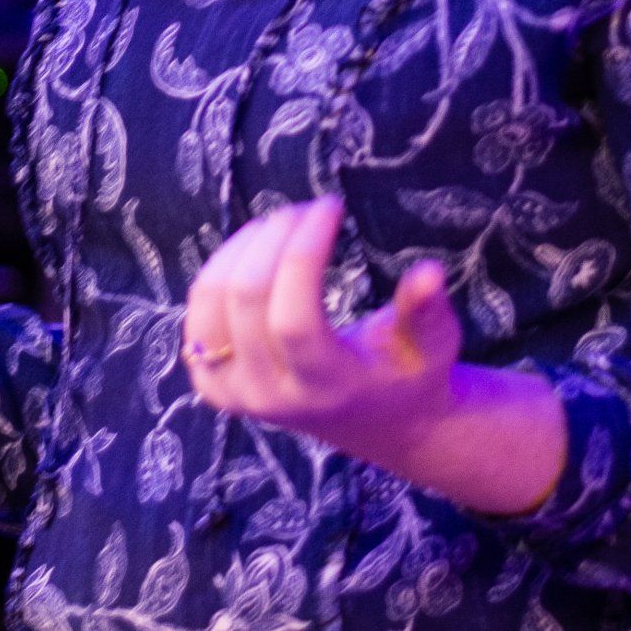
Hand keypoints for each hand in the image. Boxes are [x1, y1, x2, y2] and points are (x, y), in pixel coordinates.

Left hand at [183, 196, 461, 461]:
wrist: (380, 423)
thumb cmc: (410, 373)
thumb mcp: (433, 346)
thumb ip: (426, 312)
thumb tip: (428, 272)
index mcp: (327, 389)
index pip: (295, 318)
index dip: (304, 252)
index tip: (331, 207)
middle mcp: (272, 397)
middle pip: (247, 301)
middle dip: (275, 237)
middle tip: (306, 208)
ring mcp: (236, 394)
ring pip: (212, 302)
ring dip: (242, 246)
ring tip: (281, 222)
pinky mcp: (213, 384)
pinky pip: (197, 315)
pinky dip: (219, 271)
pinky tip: (252, 249)